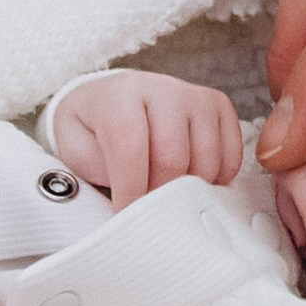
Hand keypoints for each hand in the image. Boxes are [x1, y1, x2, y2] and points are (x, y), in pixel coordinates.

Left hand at [51, 70, 242, 206]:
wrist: (112, 99)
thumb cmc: (94, 129)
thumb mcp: (75, 149)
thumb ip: (93, 174)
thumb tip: (125, 208)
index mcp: (120, 94)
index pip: (130, 146)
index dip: (131, 190)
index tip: (127, 217)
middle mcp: (162, 88)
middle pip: (172, 157)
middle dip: (159, 195)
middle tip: (146, 209)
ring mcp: (195, 95)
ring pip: (206, 160)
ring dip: (187, 190)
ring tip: (165, 191)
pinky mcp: (218, 106)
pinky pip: (230, 155)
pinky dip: (214, 180)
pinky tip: (192, 179)